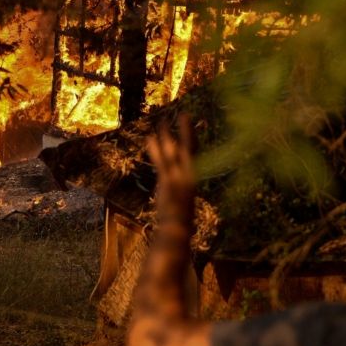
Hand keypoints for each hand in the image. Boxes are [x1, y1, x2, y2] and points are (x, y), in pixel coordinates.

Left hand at [147, 114, 195, 228]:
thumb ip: (182, 190)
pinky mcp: (167, 181)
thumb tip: (180, 184)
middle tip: (183, 115)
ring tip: (163, 121)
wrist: (177, 230)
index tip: (193, 127)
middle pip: (188, 148)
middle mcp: (189, 175)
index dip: (194, 138)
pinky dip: (155, 148)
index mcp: (194, 179)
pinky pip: (161, 161)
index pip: (195, 153)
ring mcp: (178, 177)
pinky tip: (150, 137)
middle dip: (185, 131)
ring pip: (173, 151)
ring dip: (168, 135)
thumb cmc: (182, 222)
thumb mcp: (185, 202)